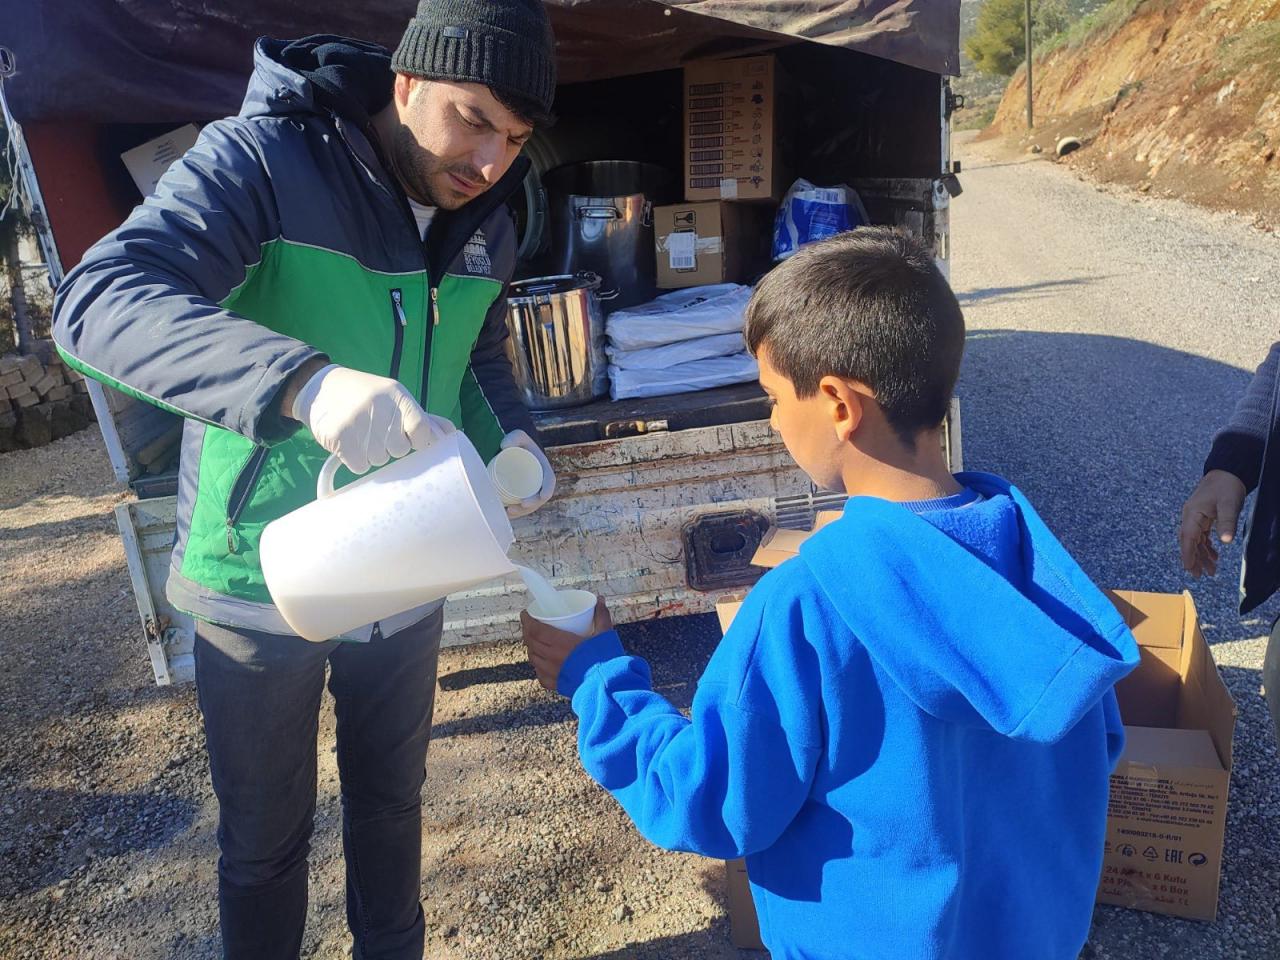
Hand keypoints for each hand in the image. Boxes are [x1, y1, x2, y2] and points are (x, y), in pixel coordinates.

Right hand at [290, 364, 448, 473]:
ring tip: (361, 435)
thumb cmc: (367, 396)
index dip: (418, 442)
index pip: (421, 430)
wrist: (320, 387)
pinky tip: (349, 444)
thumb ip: (424, 418)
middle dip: (390, 448)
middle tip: (377, 433)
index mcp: (398, 395)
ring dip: (371, 454)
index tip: (409, 441)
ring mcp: (358, 420)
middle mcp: (379, 406)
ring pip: (379, 460)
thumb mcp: (396, 399)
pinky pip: (359, 465)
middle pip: (399, 450)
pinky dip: (356, 460)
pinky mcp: (339, 434)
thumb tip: (453, 434)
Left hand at [502, 429, 554, 518]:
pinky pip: (523, 505)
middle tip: (515, 508)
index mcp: (544, 469)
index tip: (539, 497)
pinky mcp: (523, 492)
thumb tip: (504, 446)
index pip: (549, 483)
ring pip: (530, 504)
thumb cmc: (518, 443)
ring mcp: (531, 488)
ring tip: (509, 512)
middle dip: (530, 507)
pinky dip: (517, 512)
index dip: (546, 491)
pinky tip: (507, 515)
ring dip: (522, 512)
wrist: (513, 447)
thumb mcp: (518, 436)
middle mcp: (540, 482)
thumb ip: (514, 437)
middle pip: (539, 498)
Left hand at [521, 598, 613, 691]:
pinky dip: (538, 666)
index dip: (527, 621)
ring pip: (533, 658)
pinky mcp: (556, 685)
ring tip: (536, 642)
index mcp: (561, 642)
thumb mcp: (605, 633)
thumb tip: (600, 600)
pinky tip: (543, 663)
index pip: (535, 630)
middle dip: (527, 632)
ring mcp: (552, 673)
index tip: (525, 614)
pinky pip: (540, 674)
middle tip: (530, 625)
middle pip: (531, 642)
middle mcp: (552, 657)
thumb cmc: (606, 660)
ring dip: (532, 648)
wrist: (608, 686)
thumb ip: (601, 615)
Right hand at [1180, 469, 1247, 576]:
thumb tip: (1226, 542)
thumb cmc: (1227, 486)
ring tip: (1210, 570)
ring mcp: (1195, 516)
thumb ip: (1227, 523)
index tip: (1189, 568)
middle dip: (1194, 558)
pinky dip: (1206, 546)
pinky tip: (1213, 555)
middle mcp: (1190, 516)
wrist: (1227, 472)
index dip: (1188, 554)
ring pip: (1195, 540)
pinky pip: (1200, 535)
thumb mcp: (1229, 505)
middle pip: (1189, 541)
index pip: (1188, 538)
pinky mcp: (1202, 517)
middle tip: (1200, 575)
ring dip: (1201, 555)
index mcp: (1192, 513)